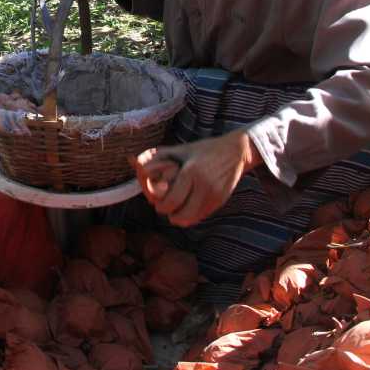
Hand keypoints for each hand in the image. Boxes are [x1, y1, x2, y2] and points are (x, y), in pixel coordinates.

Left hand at [133, 131, 262, 226]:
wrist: (237, 151)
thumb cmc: (204, 149)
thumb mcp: (180, 150)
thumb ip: (156, 157)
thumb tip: (132, 160)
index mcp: (191, 171)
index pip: (169, 201)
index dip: (158, 202)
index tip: (157, 196)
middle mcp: (204, 185)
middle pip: (177, 213)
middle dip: (167, 210)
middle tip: (165, 202)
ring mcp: (214, 195)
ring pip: (188, 219)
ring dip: (178, 215)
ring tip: (176, 206)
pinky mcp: (220, 201)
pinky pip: (200, 216)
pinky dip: (190, 214)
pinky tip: (188, 204)